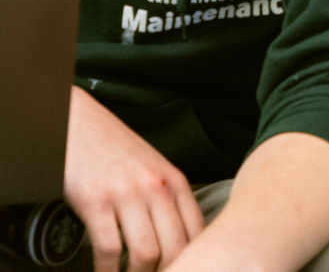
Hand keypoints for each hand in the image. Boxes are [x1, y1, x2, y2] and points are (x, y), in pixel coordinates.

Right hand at [63, 86, 205, 271]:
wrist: (79, 123)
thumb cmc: (115, 150)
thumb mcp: (154, 169)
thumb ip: (168, 198)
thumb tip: (179, 238)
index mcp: (175, 182)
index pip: (198, 231)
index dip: (192, 259)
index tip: (181, 269)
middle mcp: (157, 188)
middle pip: (176, 248)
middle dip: (167, 271)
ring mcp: (128, 195)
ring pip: (146, 253)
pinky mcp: (97, 203)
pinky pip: (110, 250)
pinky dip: (107, 270)